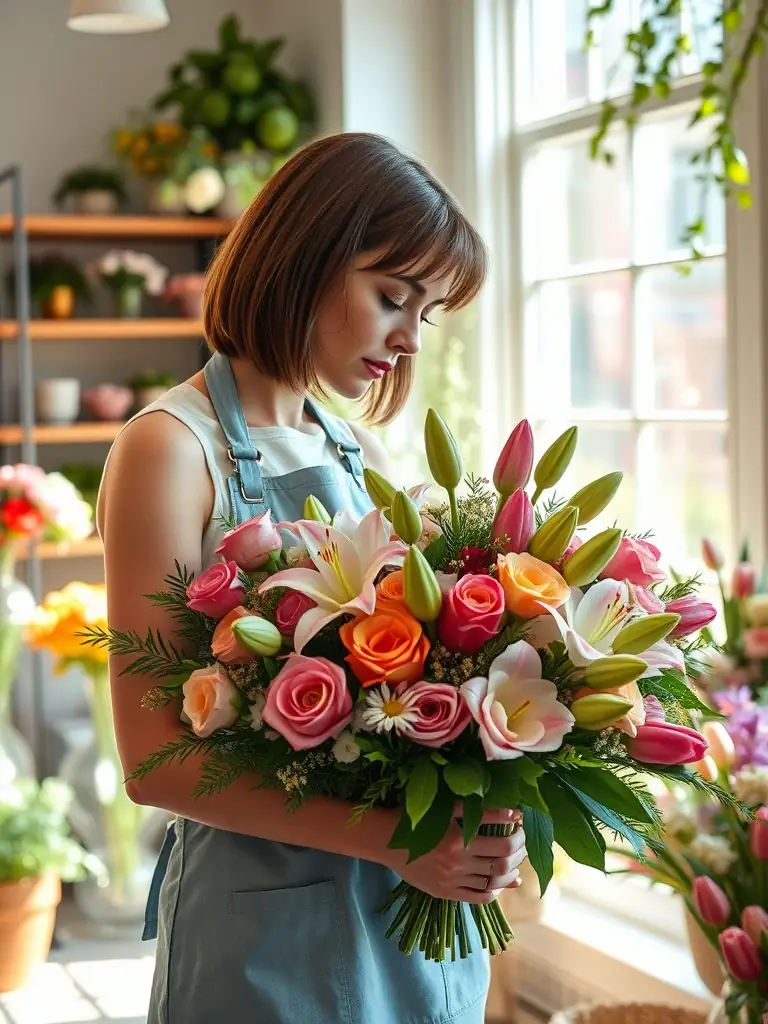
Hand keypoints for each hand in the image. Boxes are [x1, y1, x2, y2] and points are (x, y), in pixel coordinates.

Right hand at [387, 808, 526, 904]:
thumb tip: (513, 814)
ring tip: (514, 861)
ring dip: (511, 870)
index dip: (520, 834)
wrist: (385, 840)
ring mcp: (451, 880)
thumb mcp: (448, 808)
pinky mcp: (445, 892)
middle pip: (503, 863)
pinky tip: (498, 881)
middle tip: (521, 841)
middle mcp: (457, 862)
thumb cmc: (418, 817)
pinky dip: (494, 890)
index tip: (522, 824)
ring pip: (494, 881)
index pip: (504, 843)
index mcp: (459, 839)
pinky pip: (479, 897)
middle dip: (519, 851)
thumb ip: (480, 812)